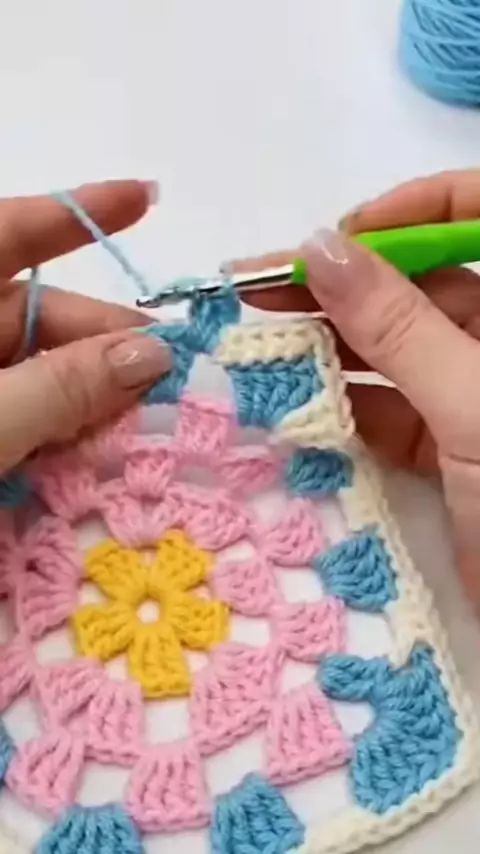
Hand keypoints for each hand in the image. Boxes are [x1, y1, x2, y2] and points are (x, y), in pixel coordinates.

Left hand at [0, 180, 169, 473]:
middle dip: (111, 343)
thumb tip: (153, 353)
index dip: (79, 213)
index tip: (147, 197)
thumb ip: (63, 386)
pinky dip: (68, 432)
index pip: (12, 234)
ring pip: (45, 376)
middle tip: (178, 377)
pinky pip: (31, 417)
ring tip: (158, 423)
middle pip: (45, 319)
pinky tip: (109, 449)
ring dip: (98, 398)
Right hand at [235, 170, 479, 607]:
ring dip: (330, 343)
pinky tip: (289, 398)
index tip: (334, 238)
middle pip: (422, 282)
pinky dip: (344, 405)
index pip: (477, 210)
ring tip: (253, 338)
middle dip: (343, 281)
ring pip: (398, 347)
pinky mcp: (452, 446)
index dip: (409, 210)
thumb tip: (319, 248)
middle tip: (253, 285)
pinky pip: (393, 409)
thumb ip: (399, 327)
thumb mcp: (474, 406)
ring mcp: (474, 392)